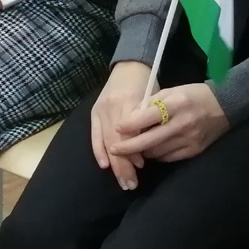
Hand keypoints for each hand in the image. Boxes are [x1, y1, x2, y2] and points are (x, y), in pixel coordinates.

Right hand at [90, 61, 151, 189]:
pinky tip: (105, 165)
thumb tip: (148, 150)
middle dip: (123, 165)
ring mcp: (101, 109)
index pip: (130, 133)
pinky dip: (98, 151)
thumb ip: (149, 122)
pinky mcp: (94, 111)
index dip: (134, 152)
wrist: (130, 64)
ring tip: (122, 181)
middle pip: (116, 141)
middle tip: (131, 184)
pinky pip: (94, 135)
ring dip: (113, 164)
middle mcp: (113, 106)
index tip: (142, 166)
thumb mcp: (154, 99)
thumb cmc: (147, 83)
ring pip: (106, 141)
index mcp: (130, 101)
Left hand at [112, 81, 229, 163]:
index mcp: (175, 104)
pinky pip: (168, 158)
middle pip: (149, 140)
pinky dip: (157, 155)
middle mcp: (182, 123)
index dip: (130, 125)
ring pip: (157, 152)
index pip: (147, 117)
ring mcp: (189, 139)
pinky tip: (152, 150)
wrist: (225, 106)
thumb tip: (130, 118)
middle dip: (129, 147)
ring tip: (133, 148)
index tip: (117, 128)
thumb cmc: (193, 95)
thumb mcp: (172, 91)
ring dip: (142, 151)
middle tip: (114, 149)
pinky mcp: (194, 151)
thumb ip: (152, 103)